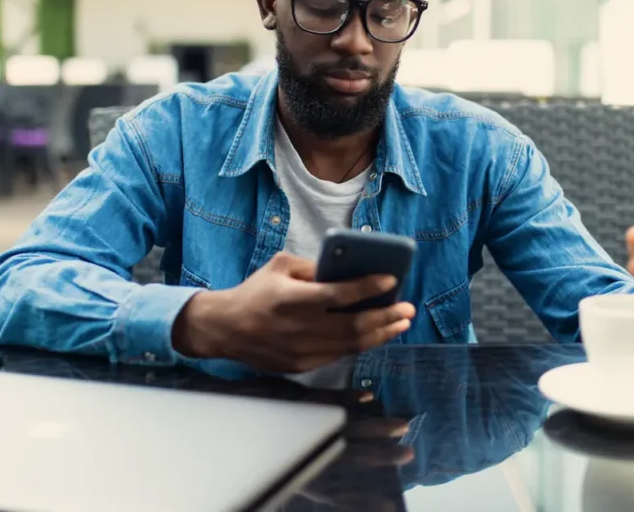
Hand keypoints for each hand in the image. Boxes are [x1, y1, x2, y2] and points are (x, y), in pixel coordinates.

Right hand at [172, 251, 414, 371]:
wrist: (225, 329)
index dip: (368, 288)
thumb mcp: (280, 266)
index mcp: (292, 299)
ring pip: (351, 345)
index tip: (391, 281)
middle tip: (408, 308)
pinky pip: (339, 355)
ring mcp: (301, 351)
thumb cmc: (256, 291)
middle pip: (353, 326)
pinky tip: (376, 334)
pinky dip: (360, 344)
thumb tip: (347, 271)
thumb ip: (313, 268)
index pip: (339, 294)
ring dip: (381, 334)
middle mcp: (299, 328)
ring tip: (400, 323)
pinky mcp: (301, 365)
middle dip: (386, 317)